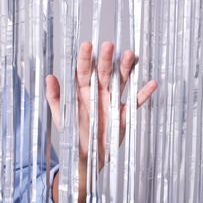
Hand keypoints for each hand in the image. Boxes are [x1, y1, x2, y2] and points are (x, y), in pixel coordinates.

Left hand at [46, 41, 156, 202]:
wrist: (87, 156)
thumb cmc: (73, 136)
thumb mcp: (60, 117)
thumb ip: (55, 98)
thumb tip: (50, 77)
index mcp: (82, 91)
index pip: (83, 71)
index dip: (85, 59)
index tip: (87, 45)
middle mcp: (99, 92)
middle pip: (104, 72)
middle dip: (106, 59)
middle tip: (109, 45)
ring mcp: (113, 101)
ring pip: (121, 81)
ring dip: (126, 69)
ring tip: (131, 55)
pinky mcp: (124, 113)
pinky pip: (136, 101)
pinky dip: (144, 93)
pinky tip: (151, 83)